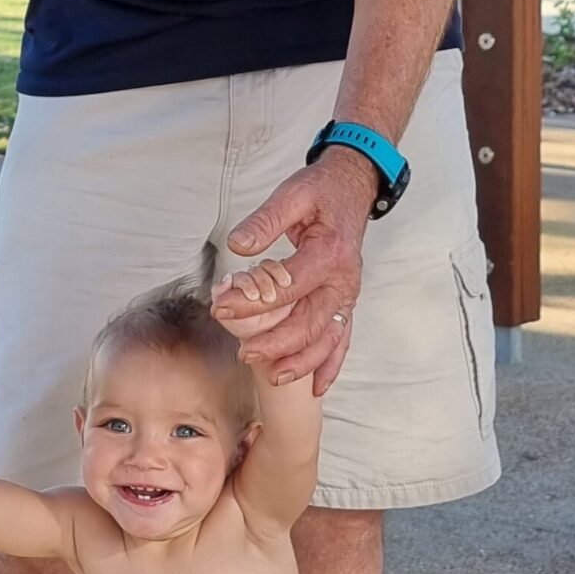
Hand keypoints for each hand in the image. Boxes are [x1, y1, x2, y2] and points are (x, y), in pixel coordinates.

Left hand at [215, 149, 377, 395]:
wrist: (352, 188)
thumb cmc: (321, 192)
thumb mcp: (291, 194)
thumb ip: (265, 221)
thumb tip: (238, 245)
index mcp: (329, 253)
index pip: (288, 287)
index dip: (253, 302)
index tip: (222, 309)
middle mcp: (344, 280)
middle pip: (311, 321)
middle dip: (277, 343)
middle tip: (244, 353)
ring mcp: (348, 294)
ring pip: (328, 337)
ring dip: (302, 360)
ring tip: (273, 375)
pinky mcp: (346, 301)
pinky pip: (342, 338)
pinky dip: (330, 364)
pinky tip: (316, 385)